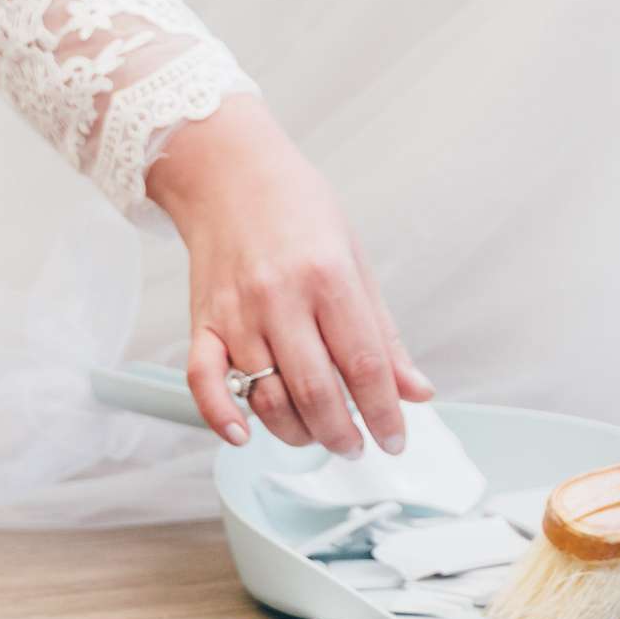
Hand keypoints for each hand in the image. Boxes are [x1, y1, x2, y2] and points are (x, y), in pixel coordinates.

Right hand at [145, 105, 431, 452]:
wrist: (229, 173)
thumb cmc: (297, 210)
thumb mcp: (356, 260)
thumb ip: (384, 333)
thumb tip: (417, 390)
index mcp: (329, 278)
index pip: (364, 364)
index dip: (384, 412)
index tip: (396, 438)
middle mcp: (281, 298)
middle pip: (316, 389)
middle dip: (343, 432)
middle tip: (356, 446)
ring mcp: (237, 312)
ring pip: (265, 396)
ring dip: (295, 431)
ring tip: (316, 435)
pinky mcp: (202, 321)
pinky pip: (204, 382)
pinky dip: (222, 416)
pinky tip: (246, 435)